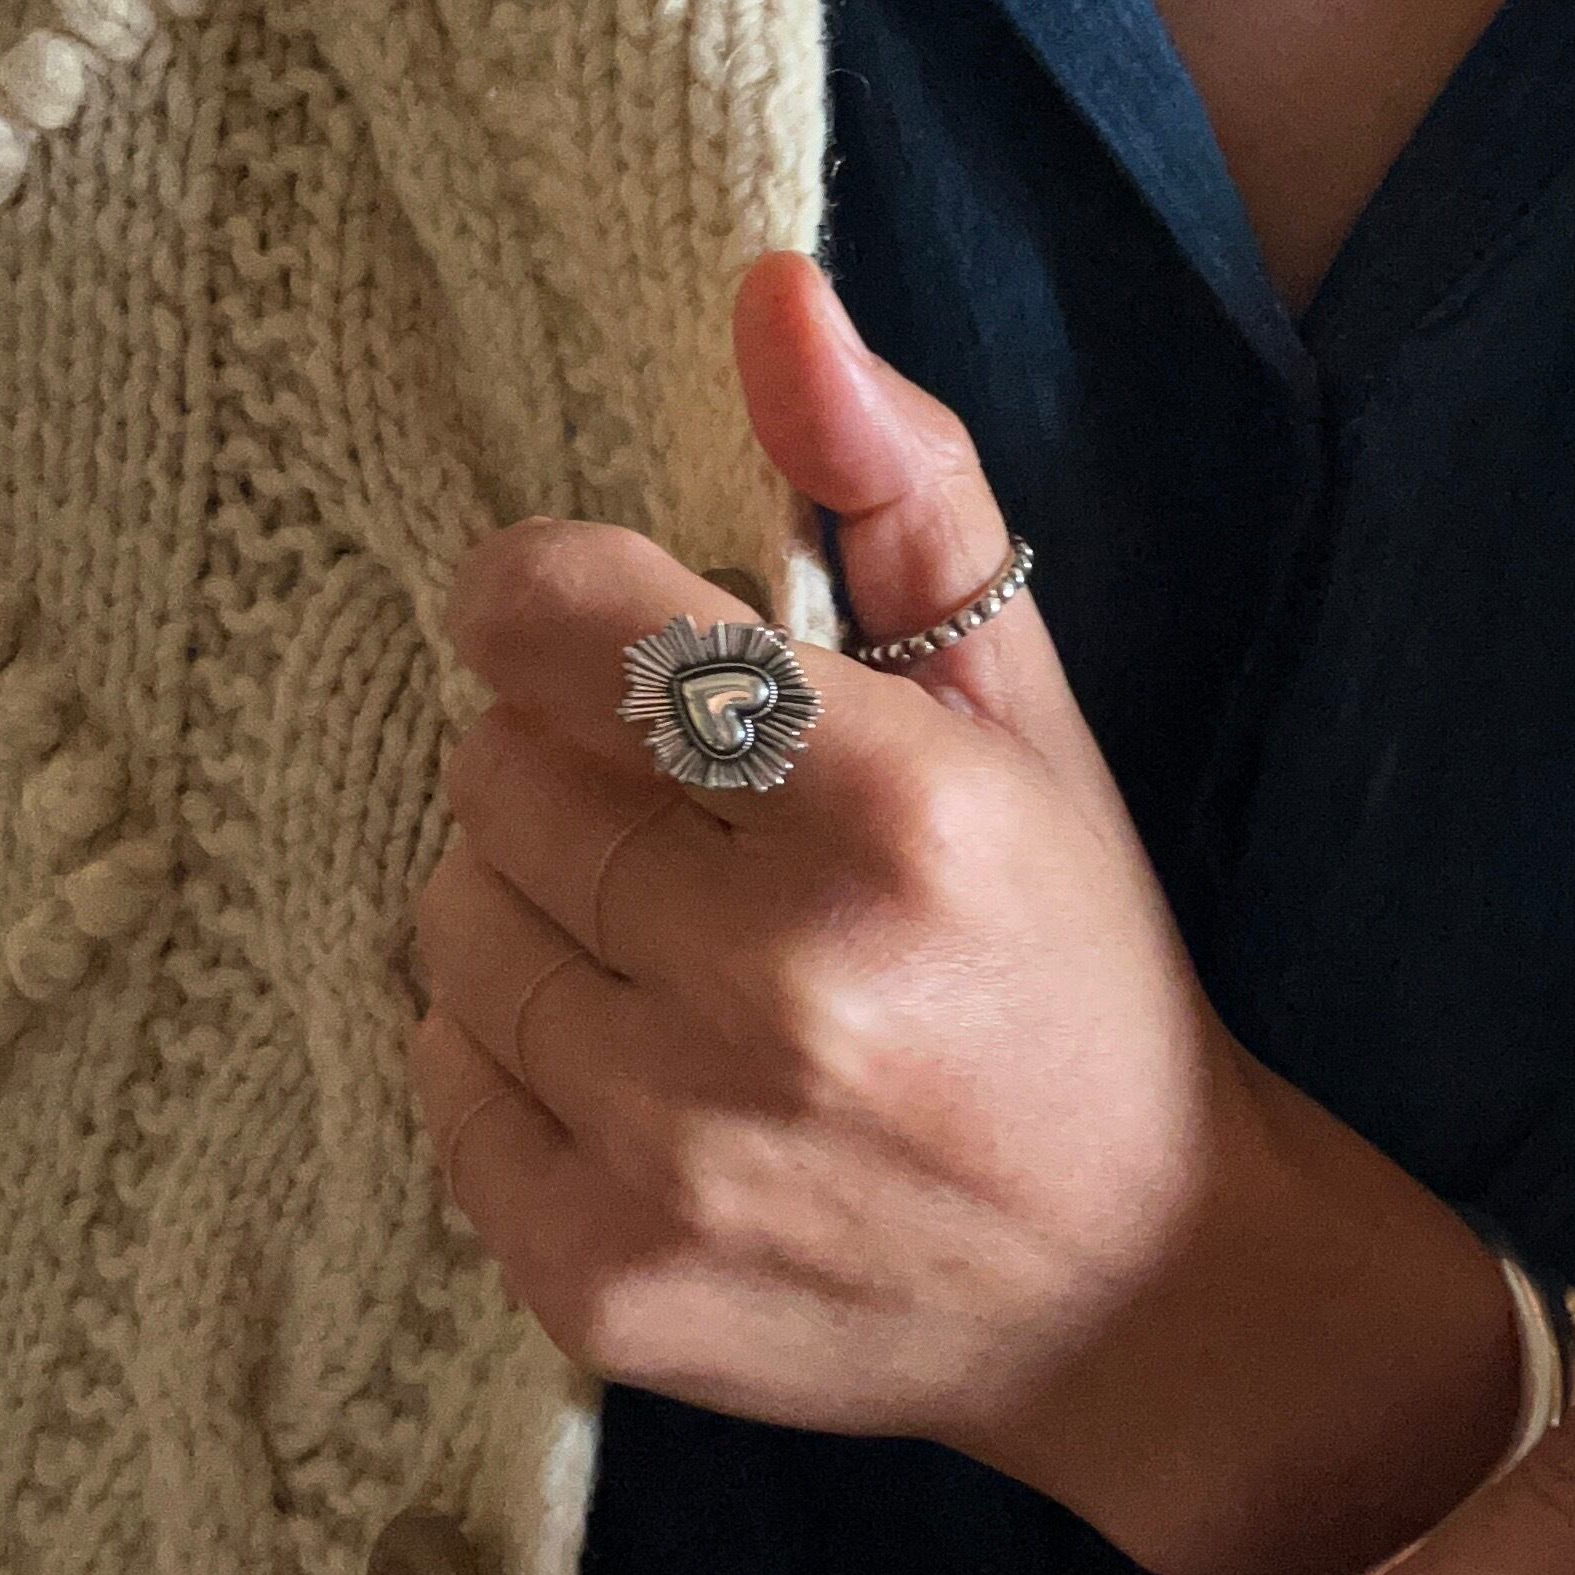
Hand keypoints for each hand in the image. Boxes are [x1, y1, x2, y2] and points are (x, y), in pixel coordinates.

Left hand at [411, 250, 1518, 1574]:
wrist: (1134, 1285)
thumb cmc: (1070, 960)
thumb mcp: (1024, 705)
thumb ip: (905, 483)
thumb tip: (771, 289)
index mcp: (899, 818)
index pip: (583, 630)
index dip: (547, 602)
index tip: (581, 628)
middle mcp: (782, 993)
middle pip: (500, 774)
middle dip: (567, 763)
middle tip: (686, 820)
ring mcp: (680, 1156)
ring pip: (452, 919)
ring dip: (531, 899)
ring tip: (664, 939)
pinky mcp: (604, 1279)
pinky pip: (439, 1075)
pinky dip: (508, 1041)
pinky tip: (637, 1055)